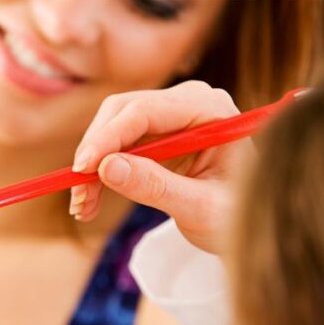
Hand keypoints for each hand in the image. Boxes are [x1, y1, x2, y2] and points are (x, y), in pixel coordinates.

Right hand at [69, 80, 251, 253]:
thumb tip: (107, 168)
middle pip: (121, 111)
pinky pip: (116, 143)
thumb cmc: (236, 216)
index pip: (144, 111)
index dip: (107, 139)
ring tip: (83, 206)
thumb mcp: (200, 209)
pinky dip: (100, 171)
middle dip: (94, 152)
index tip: (82, 171)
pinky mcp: (157, 131)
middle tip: (78, 194)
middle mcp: (189, 101)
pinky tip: (90, 199)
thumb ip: (157, 187)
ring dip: (92, 165)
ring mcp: (171, 114)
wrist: (245, 223)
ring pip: (112, 127)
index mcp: (211, 109)